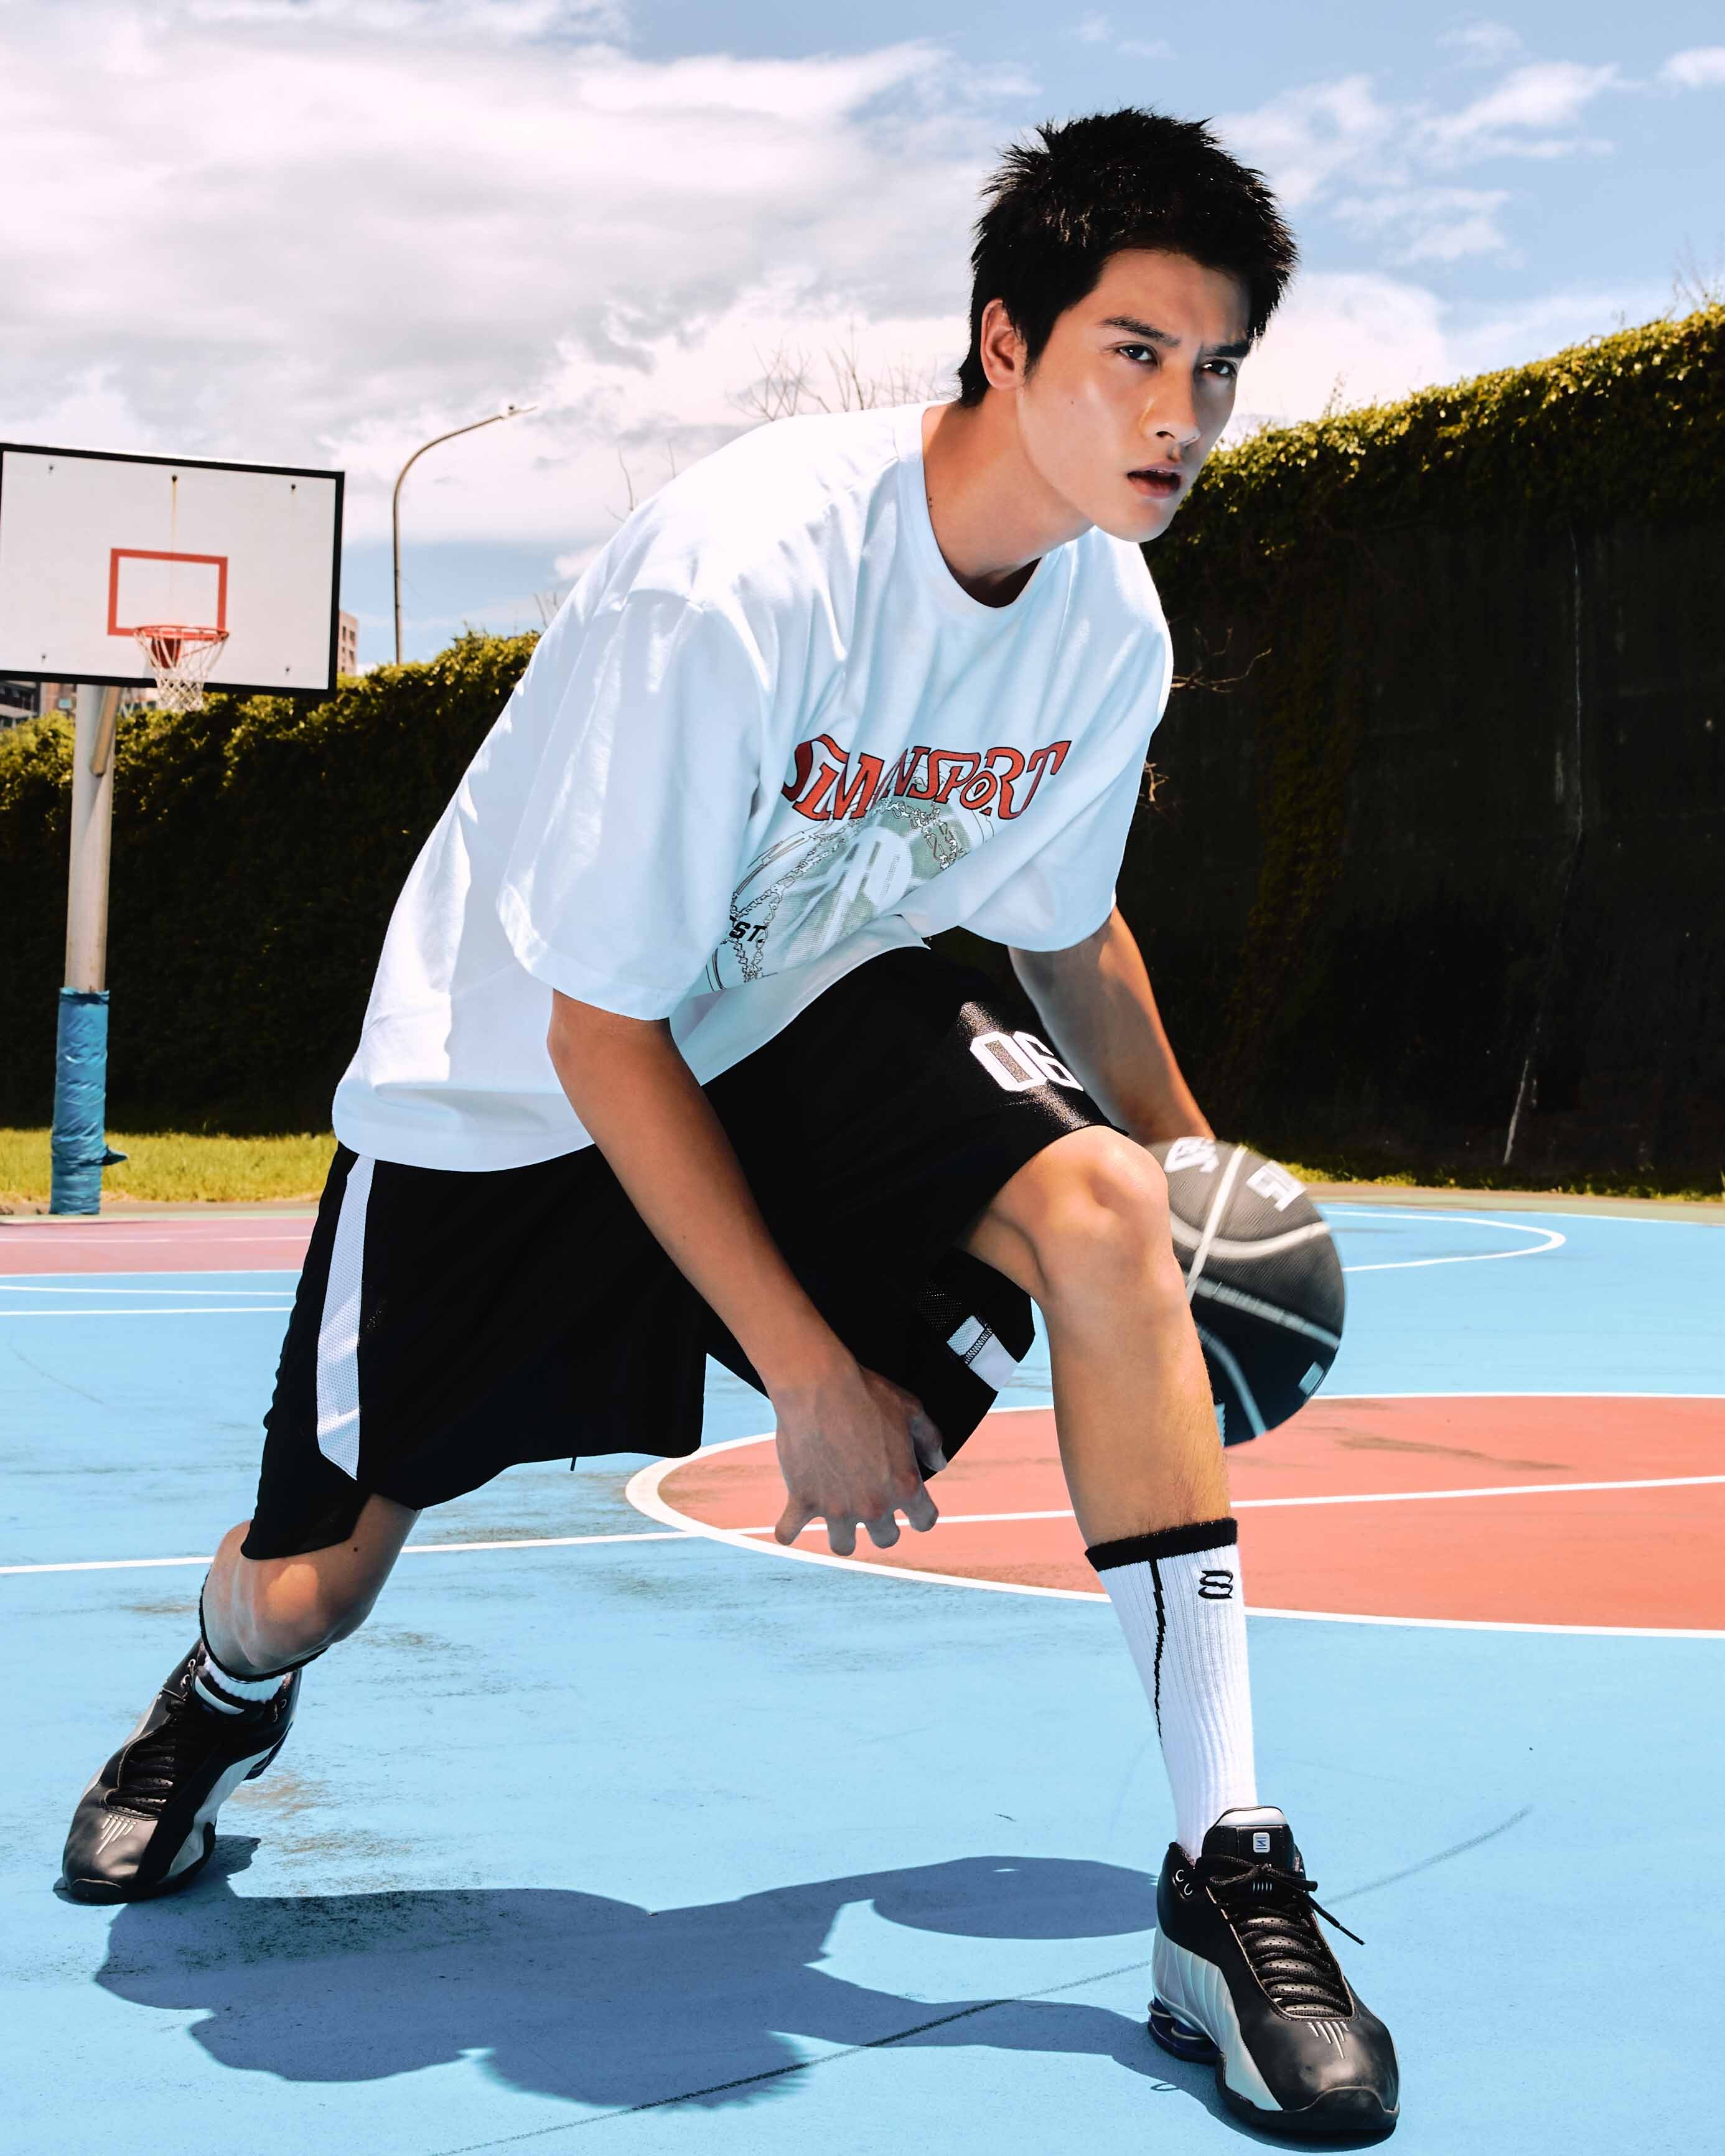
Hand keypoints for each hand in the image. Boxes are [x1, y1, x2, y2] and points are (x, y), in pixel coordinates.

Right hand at [771, 1359, 941, 1555]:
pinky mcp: (803, 1500)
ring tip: (838, 1517)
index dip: (922, 1514)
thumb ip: (931, 1439)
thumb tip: (939, 1462)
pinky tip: (790, 1526)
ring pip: (843, 1547)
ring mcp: (836, 1508)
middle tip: (873, 1507)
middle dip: (883, 1526)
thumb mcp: (912, 1410)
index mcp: (905, 1486)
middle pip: (886, 1539)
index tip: (914, 1510)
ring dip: (843, 1535)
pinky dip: (788, 1531)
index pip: (924, 1521)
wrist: (819, 1385)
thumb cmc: (868, 1393)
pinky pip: (788, 1532)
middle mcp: (874, 1505)